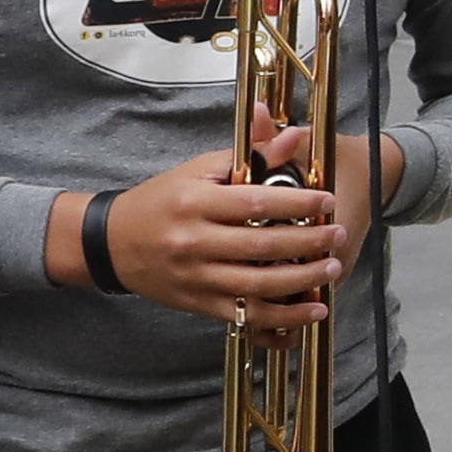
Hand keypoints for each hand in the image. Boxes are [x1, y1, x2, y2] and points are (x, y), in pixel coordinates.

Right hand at [92, 107, 372, 327]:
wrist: (111, 243)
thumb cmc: (162, 200)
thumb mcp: (200, 170)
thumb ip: (250, 155)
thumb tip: (293, 135)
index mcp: (196, 203)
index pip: (255, 203)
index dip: (297, 202)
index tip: (328, 200)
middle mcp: (194, 241)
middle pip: (262, 245)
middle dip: (309, 242)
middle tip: (339, 234)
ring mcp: (196, 277)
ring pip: (258, 285)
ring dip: (302, 280)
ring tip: (333, 269)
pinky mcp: (199, 304)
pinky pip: (247, 314)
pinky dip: (284, 317)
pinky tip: (313, 309)